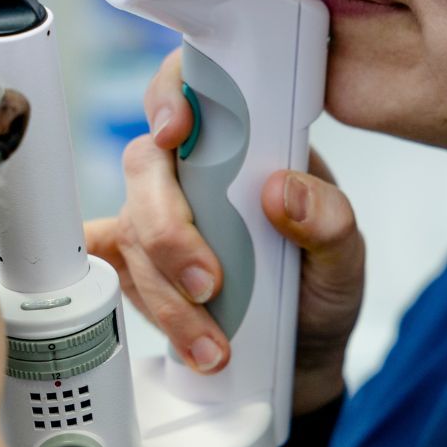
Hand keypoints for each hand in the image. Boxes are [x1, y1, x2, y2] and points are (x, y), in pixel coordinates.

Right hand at [85, 48, 363, 414]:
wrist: (300, 355)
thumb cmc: (318, 289)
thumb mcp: (344, 258)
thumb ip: (328, 222)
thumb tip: (282, 191)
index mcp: (244, 147)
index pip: (192, 90)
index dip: (170, 96)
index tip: (177, 134)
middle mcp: (192, 174)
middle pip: (146, 167)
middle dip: (169, 230)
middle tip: (209, 284)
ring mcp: (156, 218)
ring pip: (130, 230)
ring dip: (165, 295)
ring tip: (213, 345)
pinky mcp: (136, 264)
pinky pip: (102, 260)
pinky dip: (106, 282)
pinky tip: (135, 314)